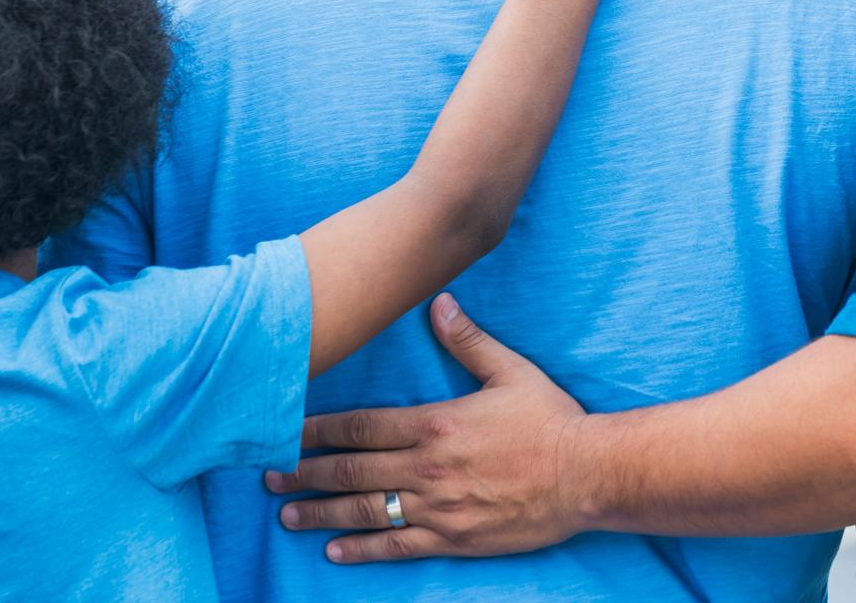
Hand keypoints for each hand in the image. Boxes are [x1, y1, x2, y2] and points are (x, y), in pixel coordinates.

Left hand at [264, 294, 587, 563]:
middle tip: (269, 476)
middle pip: (352, 471)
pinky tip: (334, 551)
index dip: (319, 431)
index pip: (362, 427)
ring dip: (320, 513)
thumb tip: (439, 304)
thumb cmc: (550, 420)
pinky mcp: (453, 538)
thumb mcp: (512, 371)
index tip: (287, 432)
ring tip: (286, 513)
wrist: (586, 476)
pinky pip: (396, 547)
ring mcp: (437, 508)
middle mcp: (427, 468)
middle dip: (306, 473)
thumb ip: (469, 341)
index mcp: (435, 424)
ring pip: (365, 511)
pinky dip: (361, 550)